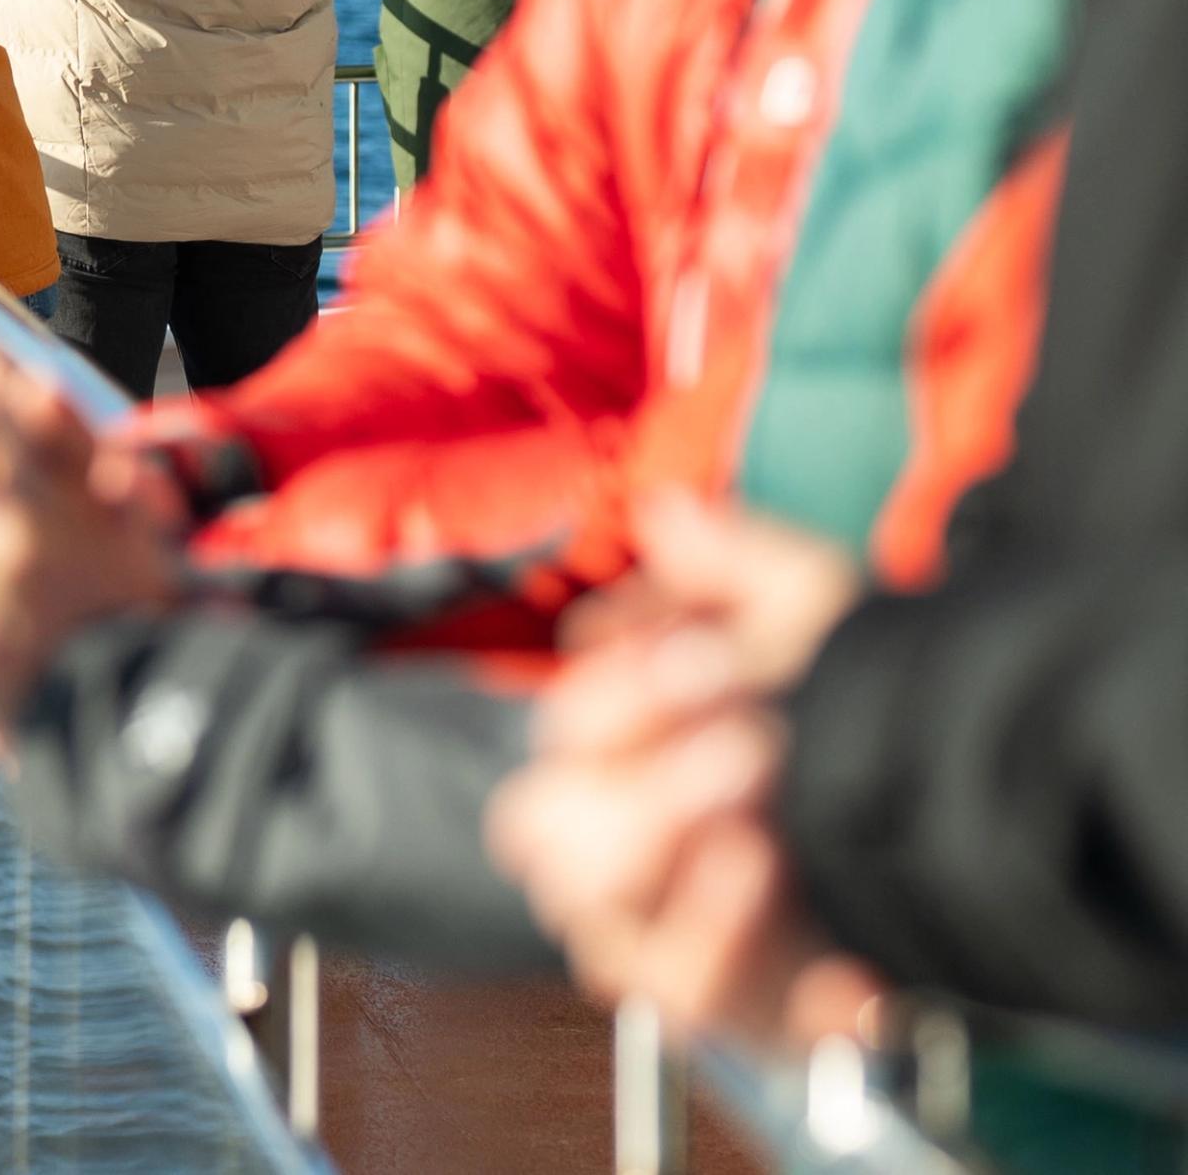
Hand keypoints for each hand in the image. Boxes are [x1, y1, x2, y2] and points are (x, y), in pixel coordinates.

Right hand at [486, 497, 881, 1052]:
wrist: (981, 832)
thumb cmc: (867, 717)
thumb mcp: (822, 618)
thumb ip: (740, 561)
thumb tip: (665, 515)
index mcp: (623, 757)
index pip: (562, 732)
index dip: (616, 694)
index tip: (698, 653)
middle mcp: (622, 857)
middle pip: (545, 832)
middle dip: (638, 785)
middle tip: (746, 741)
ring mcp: (669, 942)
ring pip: (604, 922)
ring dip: (682, 867)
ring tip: (767, 812)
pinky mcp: (740, 1012)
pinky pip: (701, 998)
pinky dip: (736, 944)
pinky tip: (790, 892)